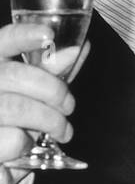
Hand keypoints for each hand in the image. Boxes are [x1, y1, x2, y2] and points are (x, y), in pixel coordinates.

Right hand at [0, 23, 79, 183]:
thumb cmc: (13, 126)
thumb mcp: (35, 98)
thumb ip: (51, 73)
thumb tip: (77, 47)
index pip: (2, 41)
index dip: (23, 36)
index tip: (48, 35)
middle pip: (15, 76)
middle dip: (54, 91)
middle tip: (68, 108)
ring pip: (14, 107)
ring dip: (49, 120)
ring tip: (61, 131)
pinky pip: (8, 139)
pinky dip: (25, 144)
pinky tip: (26, 148)